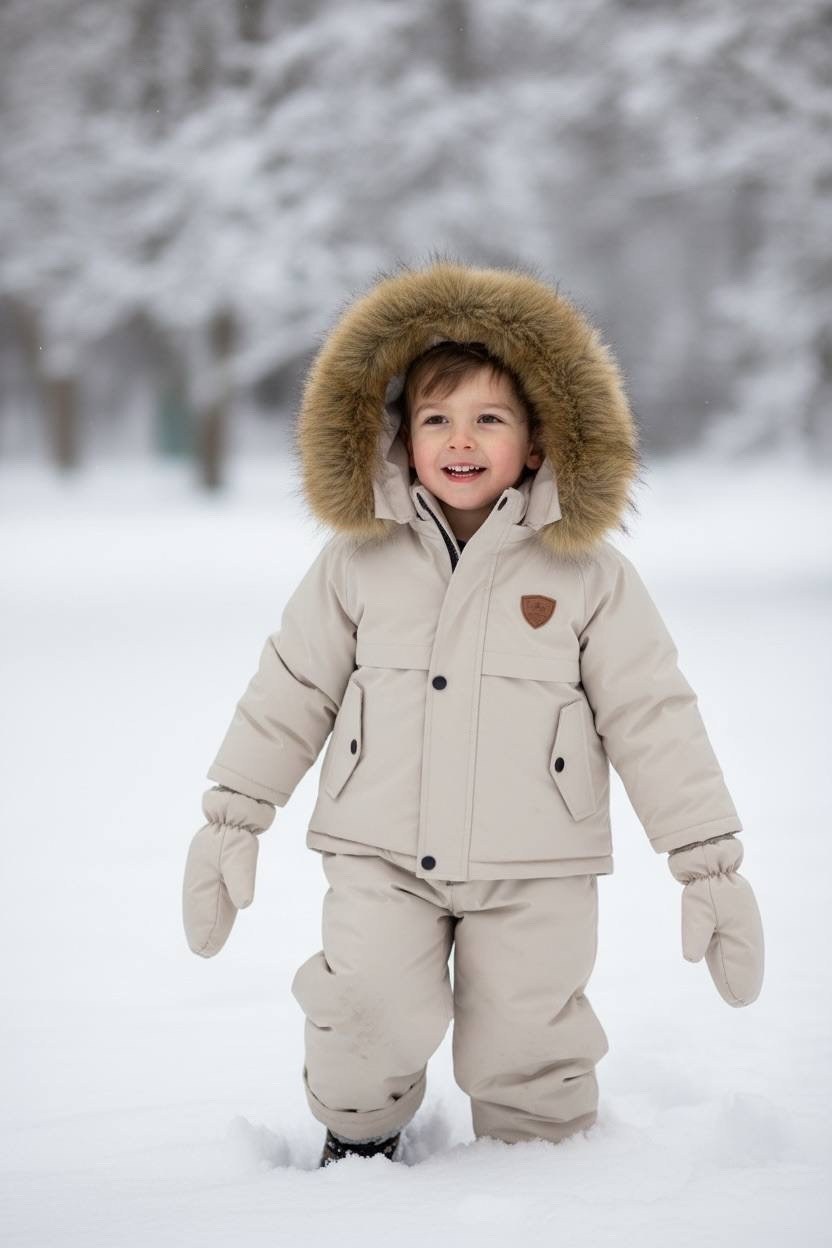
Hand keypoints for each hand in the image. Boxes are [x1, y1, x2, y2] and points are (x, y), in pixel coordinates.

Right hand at [182, 786, 275, 956]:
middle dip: (201, 930)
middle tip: (204, 953)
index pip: (199, 909)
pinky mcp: (214, 867)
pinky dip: (210, 909)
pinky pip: (209, 893)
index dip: (201, 931)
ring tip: (206, 944)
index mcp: (199, 874)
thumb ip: (241, 879)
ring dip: (205, 922)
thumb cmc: (238, 832)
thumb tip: (244, 904)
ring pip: (203, 902)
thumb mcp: (241, 856)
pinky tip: (216, 919)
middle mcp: (198, 875)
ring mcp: (204, 871)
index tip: (204, 951)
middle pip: (198, 908)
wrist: (236, 807)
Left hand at [667, 834, 763, 1006]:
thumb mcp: (696, 910)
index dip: (742, 981)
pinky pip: (738, 941)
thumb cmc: (702, 886)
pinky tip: (732, 965)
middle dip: (744, 979)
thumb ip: (695, 934)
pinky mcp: (733, 917)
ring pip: (743, 951)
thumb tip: (691, 958)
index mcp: (742, 928)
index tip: (739, 1000)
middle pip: (747, 959)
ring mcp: (741, 922)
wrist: (707, 860)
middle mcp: (745, 927)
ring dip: (742, 968)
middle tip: (740, 1002)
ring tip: (740, 991)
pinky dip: (738, 956)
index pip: (746, 963)